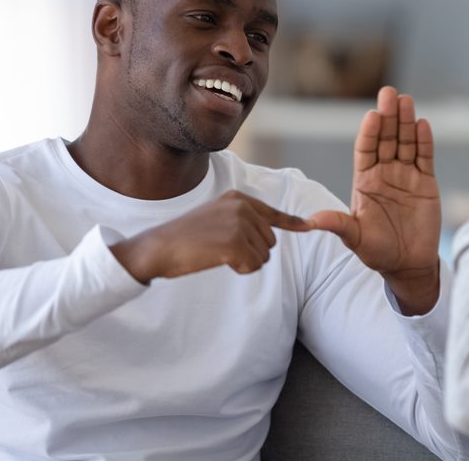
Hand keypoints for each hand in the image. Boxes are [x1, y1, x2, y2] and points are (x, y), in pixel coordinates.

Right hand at [111, 190, 314, 282]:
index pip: (272, 213)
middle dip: (252, 252)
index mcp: (238, 198)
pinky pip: (254, 265)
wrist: (159, 247)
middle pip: (269, 241)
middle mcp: (242, 207)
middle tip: (222, 250)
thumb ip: (241, 220)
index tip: (309, 226)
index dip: (292, 222)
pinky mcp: (235, 242)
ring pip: (263, 256)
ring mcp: (239, 223)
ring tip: (217, 254)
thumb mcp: (215, 217)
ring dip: (245, 262)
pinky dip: (240, 269)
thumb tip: (269, 234)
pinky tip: (219, 261)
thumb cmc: (185, 237)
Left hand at [309, 86, 440, 314]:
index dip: (369, 133)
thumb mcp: (354, 239)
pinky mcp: (426, 183)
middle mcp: (384, 173)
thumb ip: (337, 225)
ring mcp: (406, 176)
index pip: (365, 150)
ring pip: (406, 143)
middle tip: (389, 93)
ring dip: (406, 122)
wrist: (407, 265)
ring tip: (406, 101)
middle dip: (388, 117)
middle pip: (386, 139)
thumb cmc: (377, 252)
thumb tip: (311, 221)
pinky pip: (425, 157)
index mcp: (364, 181)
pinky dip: (424, 141)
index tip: (372, 115)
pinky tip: (422, 124)